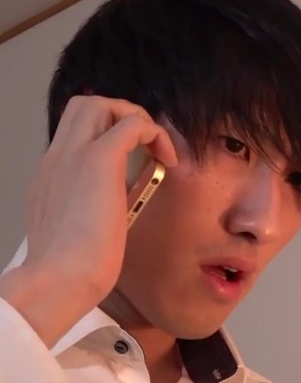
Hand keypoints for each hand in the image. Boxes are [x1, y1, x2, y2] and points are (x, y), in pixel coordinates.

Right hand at [0, 95, 176, 346]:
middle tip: (145, 146)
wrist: (59, 279)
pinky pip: (132, 123)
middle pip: (83, 105)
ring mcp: (74, 155)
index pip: (74, 132)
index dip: (106, 133)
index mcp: (51, 176)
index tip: (132, 159)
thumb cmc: (71, 269)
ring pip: (101, 103)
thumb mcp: (77, 232)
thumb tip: (114, 208)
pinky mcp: (99, 160)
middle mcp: (57, 158)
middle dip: (120, 114)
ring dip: (136, 118)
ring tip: (157, 150)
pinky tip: (167, 160)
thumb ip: (90, 212)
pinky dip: (155, 133)